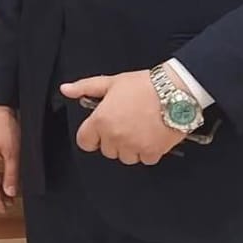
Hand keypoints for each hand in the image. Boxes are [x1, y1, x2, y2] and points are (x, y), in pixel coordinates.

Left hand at [61, 71, 183, 164]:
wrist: (176, 90)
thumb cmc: (145, 85)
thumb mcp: (112, 82)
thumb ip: (86, 87)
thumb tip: (66, 89)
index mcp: (101, 120)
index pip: (84, 142)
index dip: (92, 136)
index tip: (101, 130)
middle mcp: (115, 136)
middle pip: (107, 151)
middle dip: (115, 140)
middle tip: (127, 123)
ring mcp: (133, 146)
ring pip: (125, 157)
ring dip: (132, 148)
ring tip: (141, 129)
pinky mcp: (151, 152)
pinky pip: (145, 160)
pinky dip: (149, 151)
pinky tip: (153, 135)